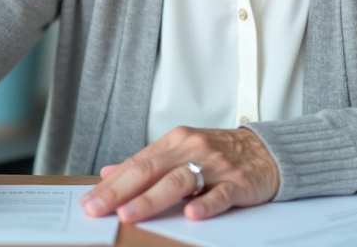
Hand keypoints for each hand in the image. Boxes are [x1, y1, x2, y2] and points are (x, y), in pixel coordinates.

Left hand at [80, 127, 279, 223]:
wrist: (266, 151)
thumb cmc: (219, 154)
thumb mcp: (180, 151)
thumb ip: (146, 163)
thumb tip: (109, 172)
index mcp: (174, 142)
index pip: (136, 164)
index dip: (111, 184)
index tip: (90, 201)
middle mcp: (191, 149)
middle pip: (150, 170)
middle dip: (119, 191)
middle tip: (98, 209)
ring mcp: (215, 165)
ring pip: (179, 181)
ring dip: (152, 199)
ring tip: (129, 214)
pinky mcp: (238, 182)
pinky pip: (220, 193)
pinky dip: (205, 203)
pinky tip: (191, 214)